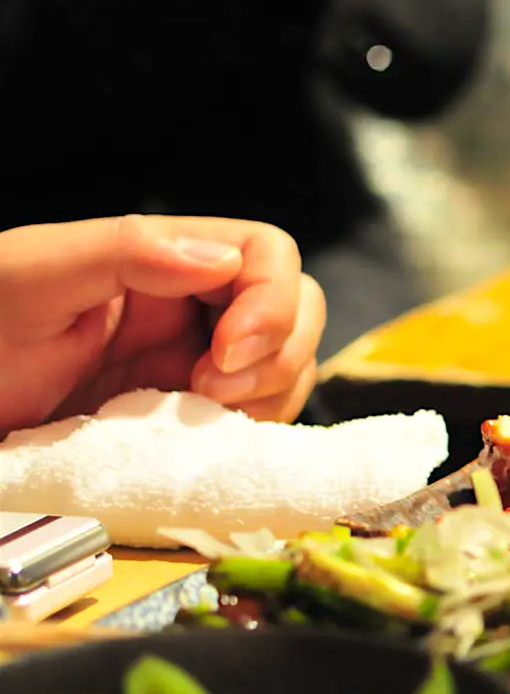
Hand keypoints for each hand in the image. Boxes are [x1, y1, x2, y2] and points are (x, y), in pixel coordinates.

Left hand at [0, 216, 326, 436]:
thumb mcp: (28, 277)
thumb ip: (125, 250)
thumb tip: (223, 259)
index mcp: (160, 261)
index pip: (266, 254)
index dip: (271, 302)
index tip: (225, 355)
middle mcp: (190, 308)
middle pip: (297, 307)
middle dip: (279, 352)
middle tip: (213, 394)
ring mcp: (193, 365)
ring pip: (289, 366)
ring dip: (270, 395)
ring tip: (202, 420)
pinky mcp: (188, 421)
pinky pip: (259, 418)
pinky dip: (253, 431)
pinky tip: (201, 443)